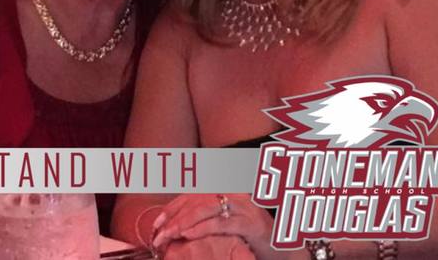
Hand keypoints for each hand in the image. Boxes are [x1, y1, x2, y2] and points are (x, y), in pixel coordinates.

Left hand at [152, 194, 272, 258]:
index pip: (192, 194)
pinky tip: (190, 235)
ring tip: (170, 235)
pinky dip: (202, 228)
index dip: (172, 207)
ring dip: (184, 223)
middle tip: (159, 234)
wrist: (281, 249)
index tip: (157, 223)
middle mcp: (233, 191)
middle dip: (174, 217)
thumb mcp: (223, 224)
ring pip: (206, 208)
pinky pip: (221, 222)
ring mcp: (243, 205)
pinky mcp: (251, 222)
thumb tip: (173, 225)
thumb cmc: (248, 237)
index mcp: (225, 188)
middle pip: (196, 199)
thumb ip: (203, 218)